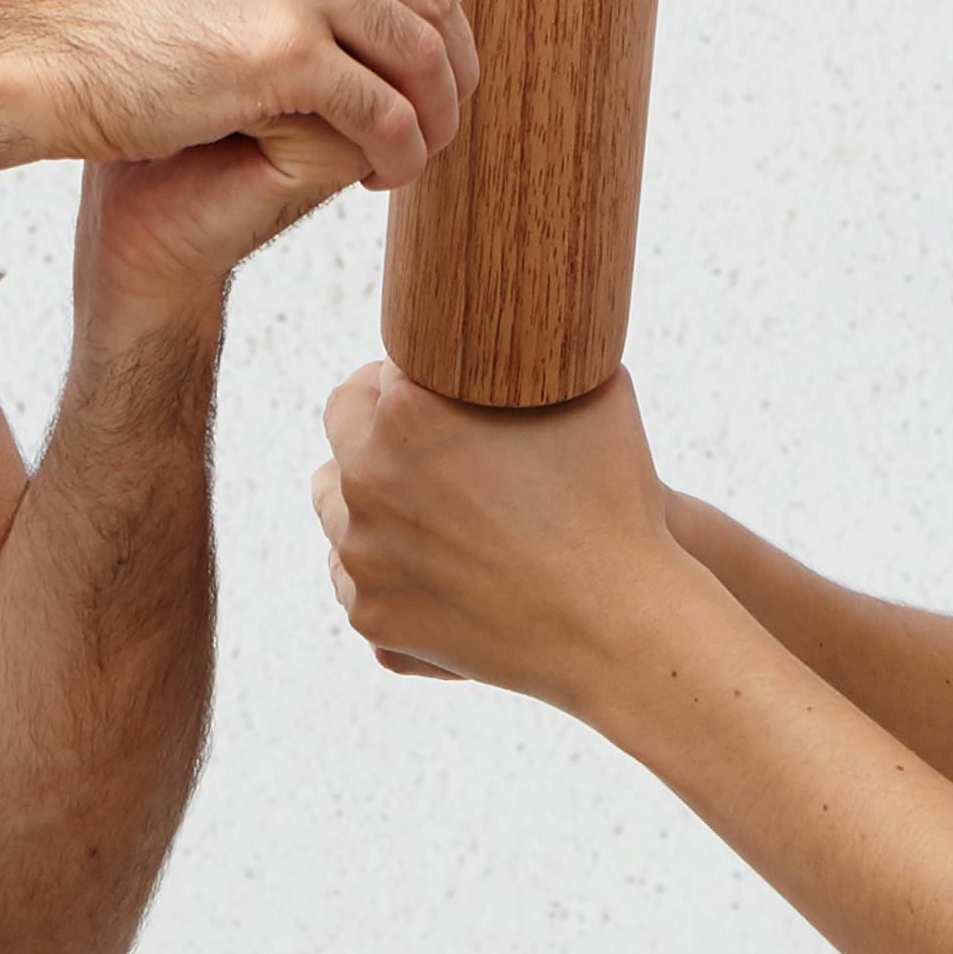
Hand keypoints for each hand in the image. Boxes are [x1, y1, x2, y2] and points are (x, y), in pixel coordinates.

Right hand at [0, 0, 465, 196]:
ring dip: (434, 112)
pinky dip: (398, 151)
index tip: (433, 26)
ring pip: (417, 51)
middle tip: (436, 102)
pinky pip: (382, 111)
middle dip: (444, 56)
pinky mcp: (283, 54)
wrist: (32, 51)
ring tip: (419, 145)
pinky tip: (383, 172)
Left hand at [315, 363, 698, 708]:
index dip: (407, 378)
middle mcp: (366, 480)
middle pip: (341, 433)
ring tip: (423, 507)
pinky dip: (385, 572)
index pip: (373, 376)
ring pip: (334, 508)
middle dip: (376, 430)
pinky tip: (430, 566)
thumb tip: (535, 326)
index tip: (433, 392)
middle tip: (426, 444)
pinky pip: (354, 580)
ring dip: (369, 499)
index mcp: (405, 414)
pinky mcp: (370, 617)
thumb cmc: (616, 505)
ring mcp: (361, 555)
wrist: (618, 628)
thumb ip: (543, 356)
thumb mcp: (593, 395)